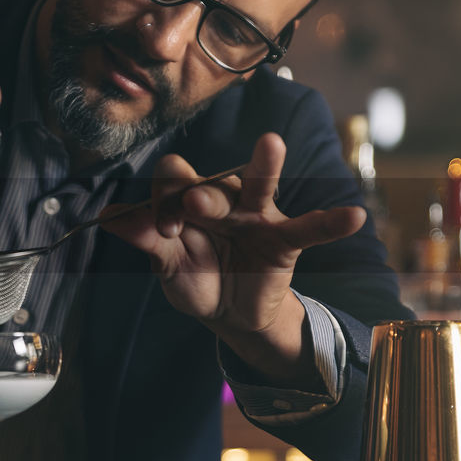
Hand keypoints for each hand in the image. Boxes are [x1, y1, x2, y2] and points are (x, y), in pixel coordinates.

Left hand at [100, 133, 365, 380]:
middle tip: (192, 211)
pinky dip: (330, 222)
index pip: (174, 179)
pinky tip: (354, 216)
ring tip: (270, 145)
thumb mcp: (168, 266)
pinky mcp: (284, 239)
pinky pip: (309, 228)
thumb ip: (146, 239)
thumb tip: (106, 215)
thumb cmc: (197, 279)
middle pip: (211, 181)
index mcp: (189, 199)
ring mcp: (256, 215)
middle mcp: (224, 198)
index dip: (163, 200)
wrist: (230, 315)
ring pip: (259, 186)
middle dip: (200, 195)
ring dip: (262, 168)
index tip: (163, 232)